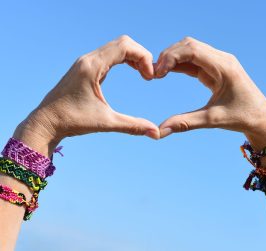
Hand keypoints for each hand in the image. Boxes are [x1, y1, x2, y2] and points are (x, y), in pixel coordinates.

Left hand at [13, 35, 159, 154]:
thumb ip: (132, 126)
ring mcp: (85, 62)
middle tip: (149, 75)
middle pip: (122, 43)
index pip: (125, 46)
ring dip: (132, 56)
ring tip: (143, 73)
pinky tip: (131, 70)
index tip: (150, 77)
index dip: (143, 57)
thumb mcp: (105, 122)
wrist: (47, 122)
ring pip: (115, 47)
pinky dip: (123, 59)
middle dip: (140, 55)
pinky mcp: (85, 68)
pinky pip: (108, 54)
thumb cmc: (72, 120)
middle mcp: (88, 59)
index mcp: (92, 66)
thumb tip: (156, 133)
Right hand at [155, 37, 265, 149]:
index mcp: (224, 67)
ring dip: (173, 58)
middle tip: (154, 73)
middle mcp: (222, 59)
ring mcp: (219, 62)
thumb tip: (160, 131)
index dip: (171, 57)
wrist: (261, 118)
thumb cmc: (241, 117)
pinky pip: (194, 60)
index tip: (157, 73)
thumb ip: (185, 123)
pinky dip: (179, 64)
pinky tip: (168, 72)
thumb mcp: (212, 120)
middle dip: (169, 56)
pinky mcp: (216, 68)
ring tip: (158, 73)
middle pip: (189, 45)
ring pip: (190, 50)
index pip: (192, 50)